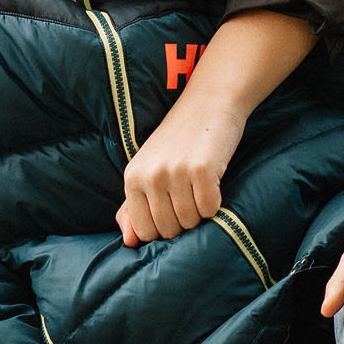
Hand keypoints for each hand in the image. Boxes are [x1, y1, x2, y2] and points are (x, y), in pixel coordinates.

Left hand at [116, 109, 231, 245]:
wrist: (208, 102)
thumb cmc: (178, 141)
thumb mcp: (148, 170)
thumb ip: (133, 207)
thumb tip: (128, 242)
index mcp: (132, 177)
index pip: (144, 231)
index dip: (163, 228)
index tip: (172, 209)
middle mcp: (150, 175)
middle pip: (169, 230)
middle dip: (183, 222)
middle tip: (189, 195)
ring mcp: (175, 172)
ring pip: (190, 222)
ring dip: (200, 212)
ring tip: (199, 187)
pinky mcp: (202, 170)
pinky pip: (210, 209)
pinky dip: (216, 203)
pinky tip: (212, 181)